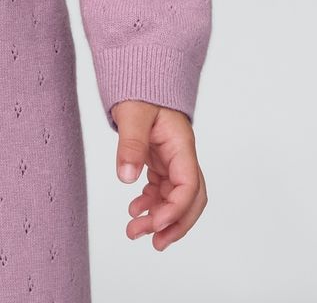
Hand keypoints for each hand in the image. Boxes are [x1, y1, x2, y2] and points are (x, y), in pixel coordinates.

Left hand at [109, 99, 207, 248]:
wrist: (138, 73)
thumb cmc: (140, 87)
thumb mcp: (133, 113)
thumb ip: (130, 143)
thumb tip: (125, 177)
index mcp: (181, 144)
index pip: (189, 185)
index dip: (175, 209)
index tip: (155, 224)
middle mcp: (181, 155)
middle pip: (190, 199)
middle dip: (175, 224)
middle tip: (153, 243)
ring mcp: (172, 159)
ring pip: (175, 198)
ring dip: (160, 218)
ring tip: (135, 231)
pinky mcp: (160, 161)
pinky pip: (162, 189)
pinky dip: (151, 204)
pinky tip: (134, 210)